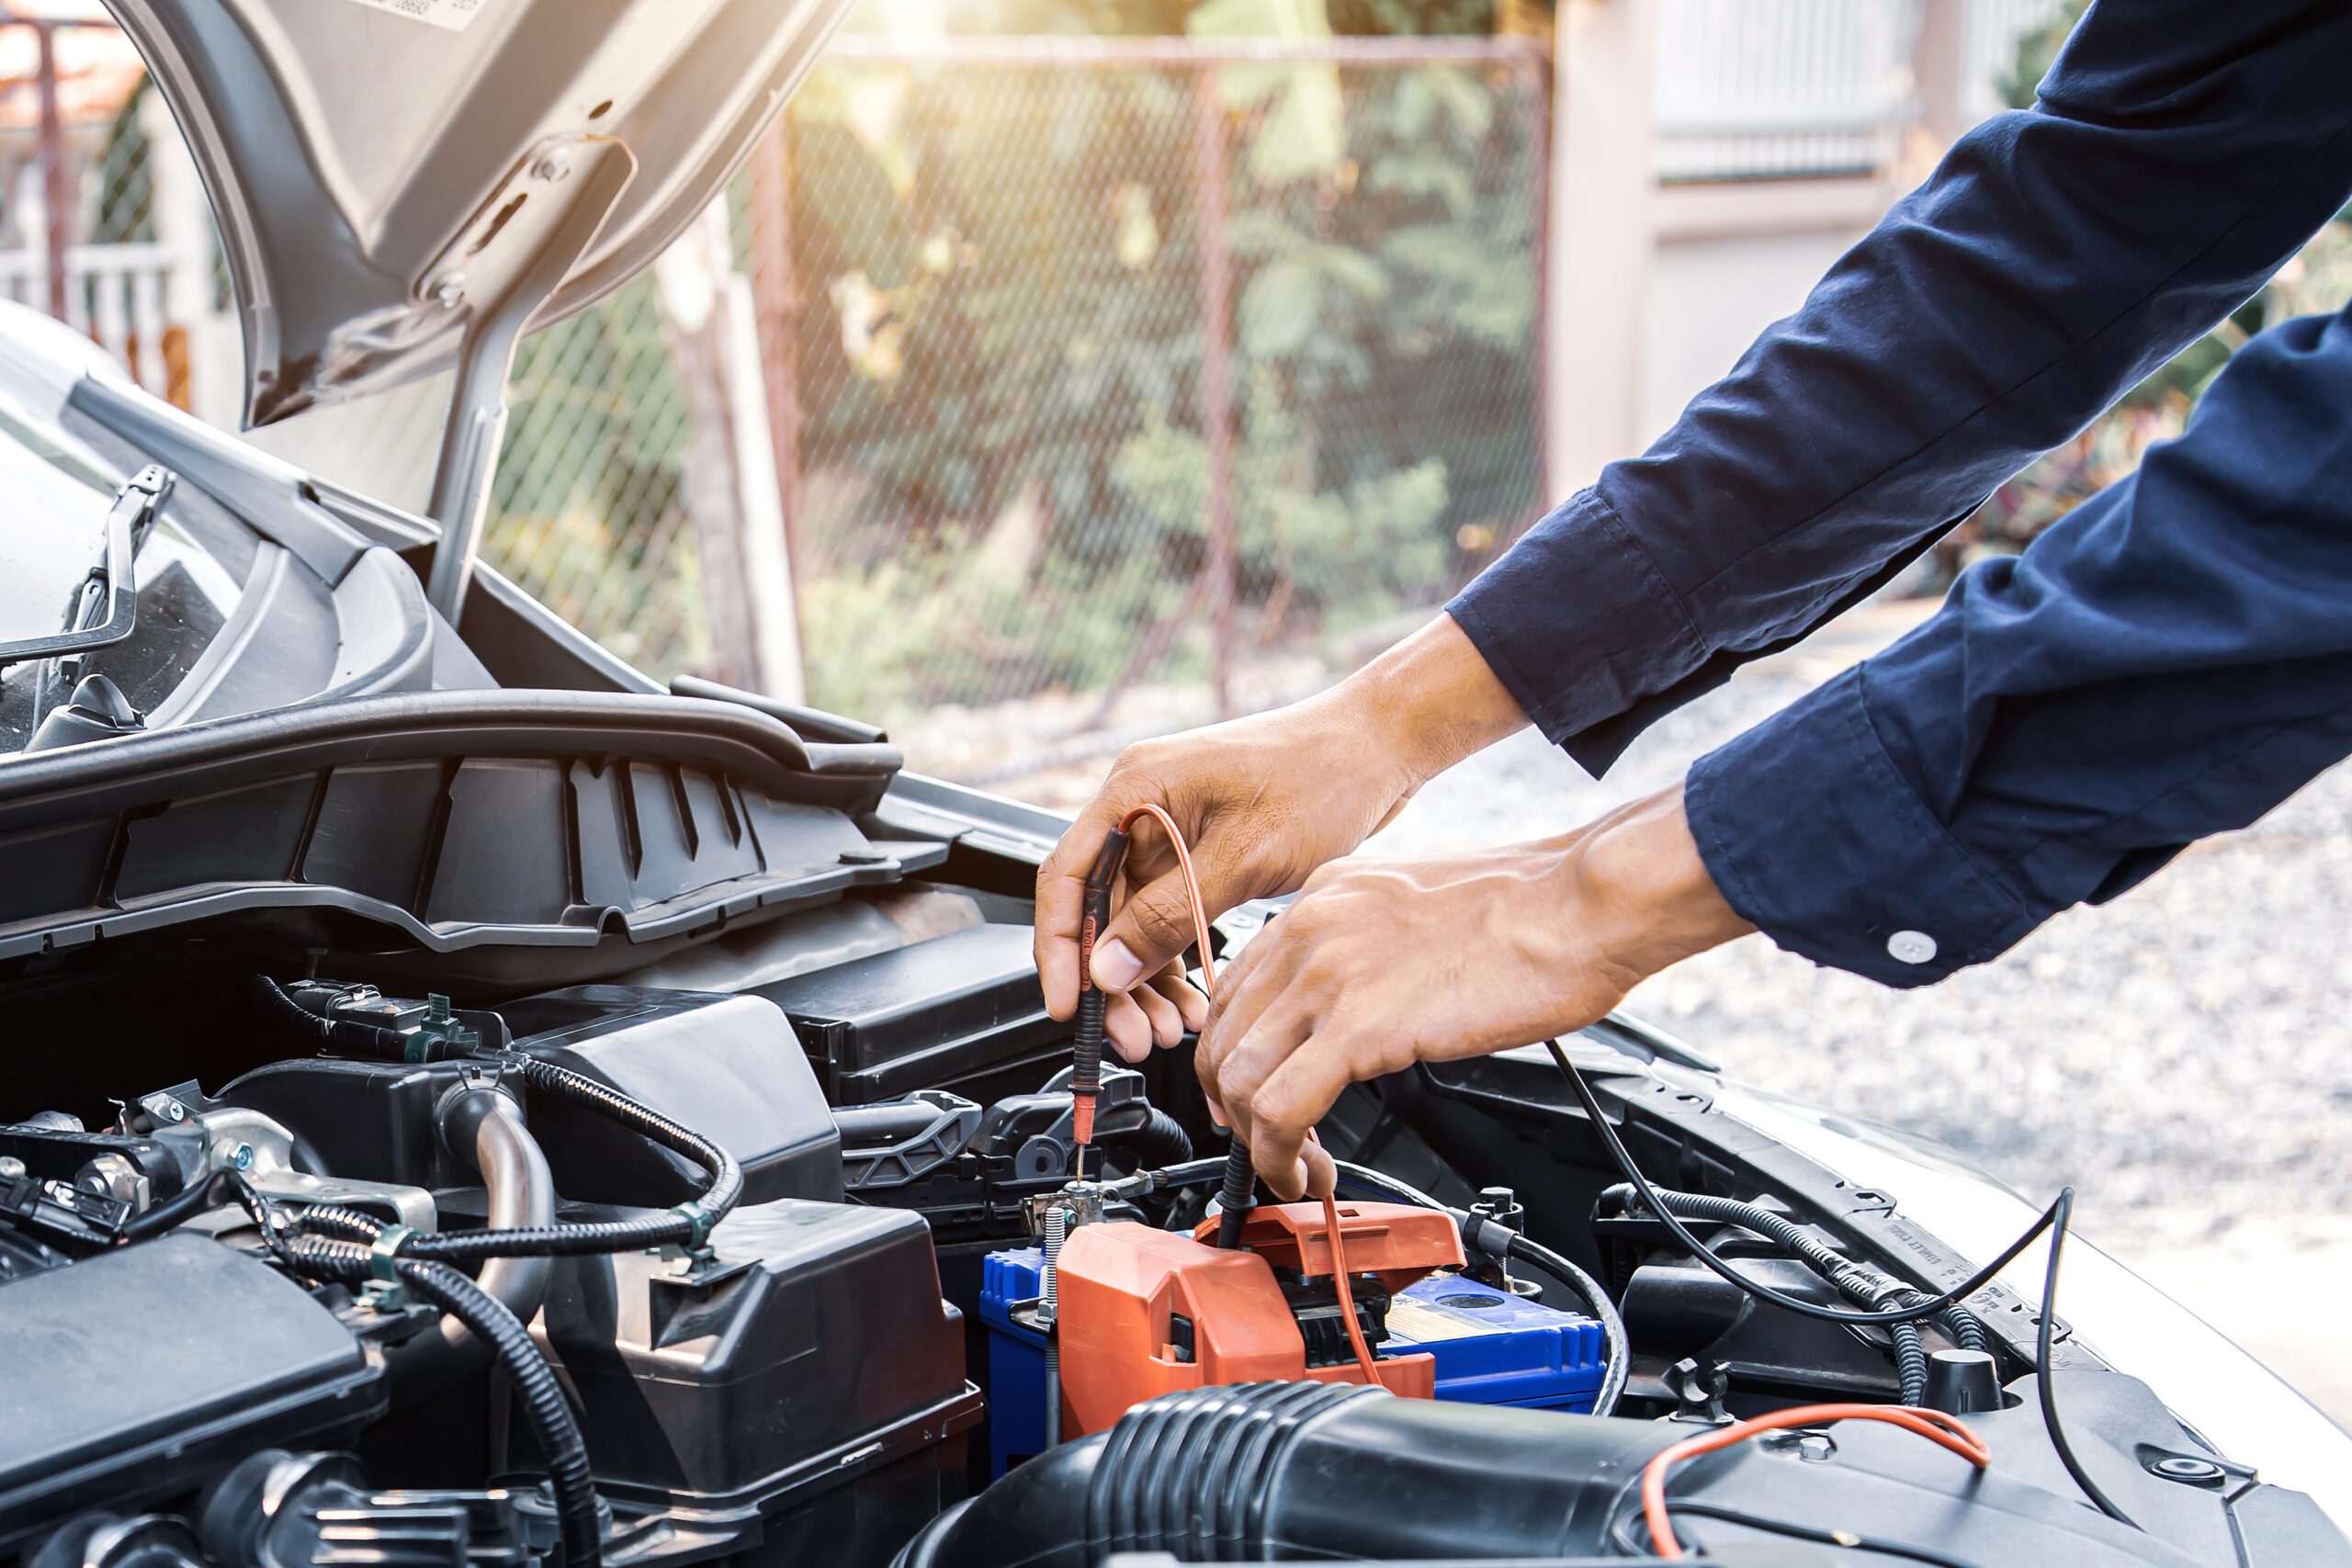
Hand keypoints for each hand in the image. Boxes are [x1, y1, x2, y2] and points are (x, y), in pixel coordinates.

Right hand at [1035, 615, 1529, 1058]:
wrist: (1380, 746)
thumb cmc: (1323, 776)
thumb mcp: (1246, 855)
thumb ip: (1171, 914)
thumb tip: (1108, 967)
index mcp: (1135, 789)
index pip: (1067, 877)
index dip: (1058, 947)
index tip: (1067, 1005)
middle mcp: (1142, 808)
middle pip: (1098, 910)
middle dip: (1112, 981)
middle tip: (1136, 1036)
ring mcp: (1170, 831)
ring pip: (1132, 922)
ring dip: (1145, 980)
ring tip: (1171, 1030)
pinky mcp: (1199, 852)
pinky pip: (1168, 917)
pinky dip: (1176, 960)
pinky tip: (1194, 999)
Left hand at [1196, 783, 1753, 1198]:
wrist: (1581, 902)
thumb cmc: (1531, 908)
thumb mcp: (1416, 908)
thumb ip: (1371, 948)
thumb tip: (1360, 1003)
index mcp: (1322, 898)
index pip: (1235, 987)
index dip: (1233, 1056)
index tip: (1250, 1097)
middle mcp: (1309, 929)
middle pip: (1220, 1036)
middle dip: (1230, 1108)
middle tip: (1264, 1146)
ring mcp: (1327, 975)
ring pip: (1236, 1078)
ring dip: (1253, 1142)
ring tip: (1293, 1172)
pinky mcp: (1361, 1026)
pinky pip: (1280, 1108)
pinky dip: (1279, 1157)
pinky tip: (1307, 1175)